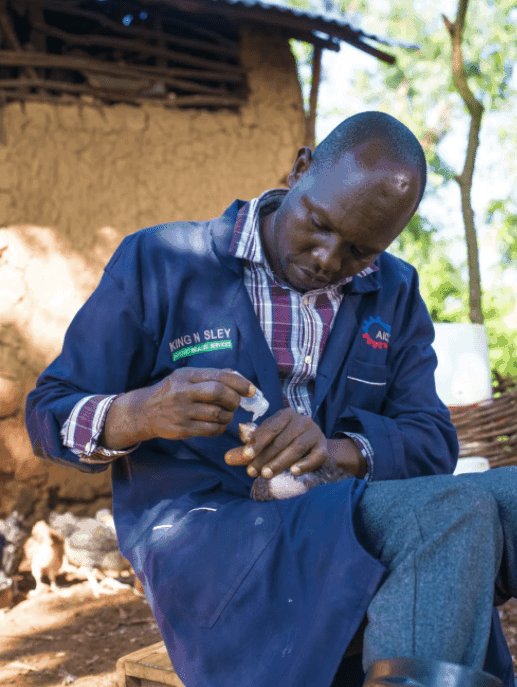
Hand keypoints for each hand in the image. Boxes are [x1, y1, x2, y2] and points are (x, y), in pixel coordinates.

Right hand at [100, 368, 255, 448]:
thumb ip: (209, 376)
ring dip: (228, 415)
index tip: (250, 389)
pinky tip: (219, 425)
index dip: (239, 383)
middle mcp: (184, 392)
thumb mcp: (185, 377)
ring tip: (226, 414)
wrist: (143, 412)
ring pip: (217, 414)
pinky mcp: (182, 429)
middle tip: (236, 403)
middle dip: (234, 399)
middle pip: (218, 393)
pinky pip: (210, 430)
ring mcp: (182, 411)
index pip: (218, 376)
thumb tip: (238, 376)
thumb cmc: (170, 392)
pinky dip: (220, 428)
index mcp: (187, 375)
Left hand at [224, 408, 327, 478]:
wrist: (316, 448)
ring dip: (280, 462)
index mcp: (285, 414)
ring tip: (266, 474)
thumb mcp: (267, 444)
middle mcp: (302, 420)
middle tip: (252, 471)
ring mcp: (315, 433)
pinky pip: (315, 456)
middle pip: (281, 439)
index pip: (270, 427)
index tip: (245, 456)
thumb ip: (247, 451)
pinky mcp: (324, 448)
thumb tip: (226, 459)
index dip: (257, 442)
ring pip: (296, 448)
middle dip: (265, 456)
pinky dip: (304, 464)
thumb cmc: (286, 443)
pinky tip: (293, 472)